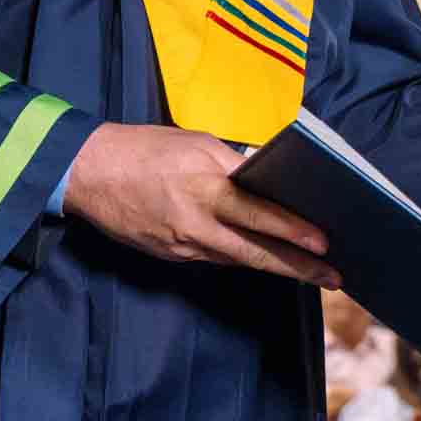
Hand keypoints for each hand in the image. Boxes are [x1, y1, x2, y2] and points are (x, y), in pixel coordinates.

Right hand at [63, 122, 337, 284]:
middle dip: (298, 267)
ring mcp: (183, 246)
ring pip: (239, 260)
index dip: (293, 231)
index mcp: (206, 189)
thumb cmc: (146, 149)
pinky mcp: (171, 256)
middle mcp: (197, 225)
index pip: (259, 215)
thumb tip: (267, 179)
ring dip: (274, 266)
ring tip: (310, 271)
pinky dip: (242, 259)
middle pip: (256, 253)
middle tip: (332, 276)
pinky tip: (264, 259)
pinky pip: (215, 259)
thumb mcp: (197, 144)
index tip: (324, 242)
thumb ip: (235, 165)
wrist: (87, 172)